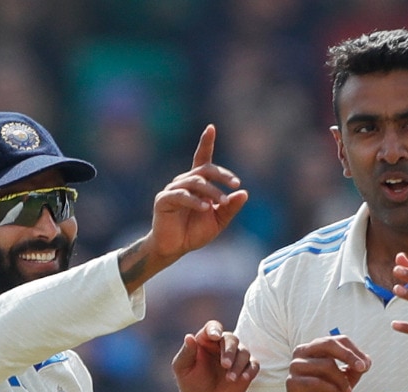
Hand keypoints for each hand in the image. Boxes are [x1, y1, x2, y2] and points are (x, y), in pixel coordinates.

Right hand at [148, 125, 248, 261]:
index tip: (211, 128)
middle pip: (204, 170)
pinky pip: (181, 196)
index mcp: (197, 184)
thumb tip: (244, 193)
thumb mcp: (218, 220)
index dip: (206, 143)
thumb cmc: (194, 232)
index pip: (202, 159)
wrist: (175, 248)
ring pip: (195, 182)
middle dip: (222, 175)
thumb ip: (230, 207)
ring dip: (212, 191)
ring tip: (223, 202)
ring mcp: (172, 190)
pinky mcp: (163, 200)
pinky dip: (195, 201)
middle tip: (236, 184)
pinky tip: (205, 208)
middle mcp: (184, 182)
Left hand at [173, 320, 258, 391]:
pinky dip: (251, 370)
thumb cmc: (190, 383)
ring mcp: (236, 356)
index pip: (213, 327)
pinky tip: (244, 378)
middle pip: (231, 339)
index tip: (215, 336)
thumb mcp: (182, 368)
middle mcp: (222, 345)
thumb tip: (189, 337)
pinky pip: (254, 364)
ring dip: (238, 364)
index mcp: (206, 340)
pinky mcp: (246, 368)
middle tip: (225, 365)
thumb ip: (186, 352)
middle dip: (229, 351)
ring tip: (230, 379)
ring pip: (244, 352)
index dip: (215, 329)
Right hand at [281, 335, 369, 391]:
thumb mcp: (344, 381)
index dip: (354, 350)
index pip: (337, 340)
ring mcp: (295, 366)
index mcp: (314, 347)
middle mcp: (302, 352)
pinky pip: (317, 382)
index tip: (366, 364)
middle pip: (328, 344)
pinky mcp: (292, 382)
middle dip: (349, 356)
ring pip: (326, 365)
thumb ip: (354, 370)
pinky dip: (331, 390)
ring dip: (341, 380)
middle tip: (362, 368)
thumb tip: (366, 361)